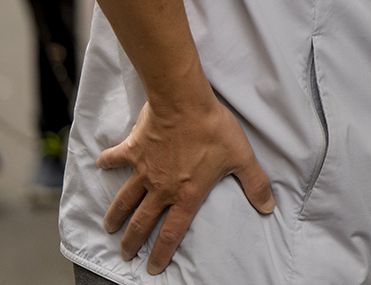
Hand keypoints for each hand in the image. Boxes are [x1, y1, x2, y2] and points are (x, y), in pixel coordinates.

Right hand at [98, 95, 274, 274]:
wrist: (185, 103)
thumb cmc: (214, 130)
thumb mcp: (242, 158)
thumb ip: (255, 184)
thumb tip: (269, 207)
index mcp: (186, 195)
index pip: (172, 233)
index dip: (162, 253)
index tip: (152, 268)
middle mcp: (161, 188)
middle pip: (142, 222)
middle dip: (132, 242)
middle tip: (125, 254)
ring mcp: (144, 170)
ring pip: (125, 199)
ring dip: (116, 214)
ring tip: (109, 227)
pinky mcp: (133, 150)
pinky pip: (115, 158)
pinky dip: (107, 161)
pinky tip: (101, 165)